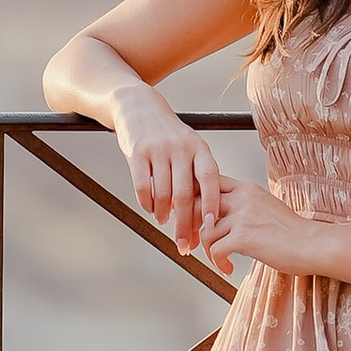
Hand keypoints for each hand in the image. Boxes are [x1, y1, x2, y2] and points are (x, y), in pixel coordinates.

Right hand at [124, 110, 224, 259]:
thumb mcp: (190, 148)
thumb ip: (195, 176)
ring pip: (163, 194)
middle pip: (185, 195)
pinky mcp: (137, 153)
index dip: (212, 204)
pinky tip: (149, 208)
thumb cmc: (169, 135)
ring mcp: (159, 150)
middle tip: (183, 244)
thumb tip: (202, 214)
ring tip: (163, 221)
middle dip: (185, 224)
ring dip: (163, 214)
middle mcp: (181, 148)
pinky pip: (143, 187)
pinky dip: (146, 203)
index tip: (212, 228)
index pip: (210, 180)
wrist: (139, 107)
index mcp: (199, 148)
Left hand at [196, 176, 321, 278]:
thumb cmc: (293, 232)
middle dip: (190, 226)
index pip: (209, 185)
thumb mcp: (266, 206)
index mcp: (247, 189)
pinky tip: (228, 269)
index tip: (194, 220)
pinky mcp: (243, 238)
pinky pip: (215, 250)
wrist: (312, 244)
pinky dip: (218, 263)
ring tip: (220, 261)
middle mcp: (242, 199)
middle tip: (193, 242)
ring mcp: (242, 218)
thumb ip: (244, 206)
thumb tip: (223, 217)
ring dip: (208, 252)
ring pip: (205, 232)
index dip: (197, 202)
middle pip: (198, 205)